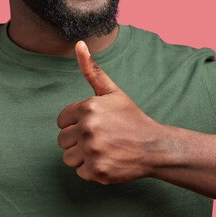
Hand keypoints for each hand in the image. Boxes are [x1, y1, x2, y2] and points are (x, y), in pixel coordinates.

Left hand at [56, 40, 162, 184]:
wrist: (154, 146)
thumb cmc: (131, 118)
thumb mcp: (112, 92)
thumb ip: (92, 70)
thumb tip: (79, 44)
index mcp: (88, 108)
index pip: (61, 122)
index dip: (75, 124)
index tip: (94, 125)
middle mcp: (88, 129)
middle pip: (62, 141)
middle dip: (77, 141)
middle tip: (100, 139)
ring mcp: (92, 151)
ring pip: (68, 158)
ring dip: (82, 157)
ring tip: (103, 150)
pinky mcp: (97, 170)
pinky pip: (80, 172)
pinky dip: (92, 170)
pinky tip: (108, 160)